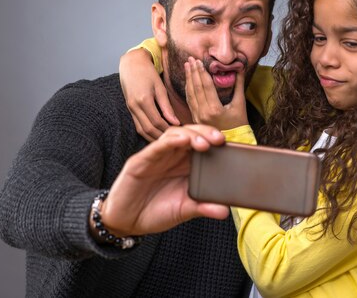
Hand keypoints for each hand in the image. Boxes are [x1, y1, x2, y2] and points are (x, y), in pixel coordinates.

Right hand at [94, 125, 227, 236]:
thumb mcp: (183, 210)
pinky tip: (182, 140)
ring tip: (204, 143)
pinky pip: (156, 147)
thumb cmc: (154, 212)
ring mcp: (156, 157)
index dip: (215, 141)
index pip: (202, 145)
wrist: (126, 222)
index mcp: (184, 165)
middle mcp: (172, 157)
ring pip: (175, 135)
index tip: (230, 146)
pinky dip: (170, 141)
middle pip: (191, 134)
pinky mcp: (140, 161)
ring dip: (191, 135)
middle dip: (206, 133)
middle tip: (220, 140)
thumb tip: (225, 210)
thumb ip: (203, 208)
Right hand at [119, 48, 178, 140]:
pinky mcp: (129, 109)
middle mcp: (134, 107)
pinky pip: (138, 126)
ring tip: (167, 142)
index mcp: (144, 100)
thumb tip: (175, 122)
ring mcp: (130, 109)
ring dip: (153, 138)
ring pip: (141, 130)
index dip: (169, 130)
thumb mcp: (160, 87)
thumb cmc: (148, 72)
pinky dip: (147, 133)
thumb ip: (166, 106)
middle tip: (175, 142)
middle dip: (162, 137)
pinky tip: (157, 136)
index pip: (157, 122)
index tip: (181, 134)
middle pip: (148, 129)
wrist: (131, 64)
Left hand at [184, 57, 248, 129]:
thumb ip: (239, 85)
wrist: (234, 140)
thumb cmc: (239, 123)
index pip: (206, 86)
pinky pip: (189, 101)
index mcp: (215, 109)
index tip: (198, 60)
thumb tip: (240, 68)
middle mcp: (203, 113)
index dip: (201, 72)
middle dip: (193, 72)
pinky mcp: (195, 119)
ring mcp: (198, 117)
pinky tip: (188, 81)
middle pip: (196, 88)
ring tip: (187, 66)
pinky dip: (188, 89)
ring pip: (190, 94)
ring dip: (188, 79)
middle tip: (191, 59)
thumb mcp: (240, 103)